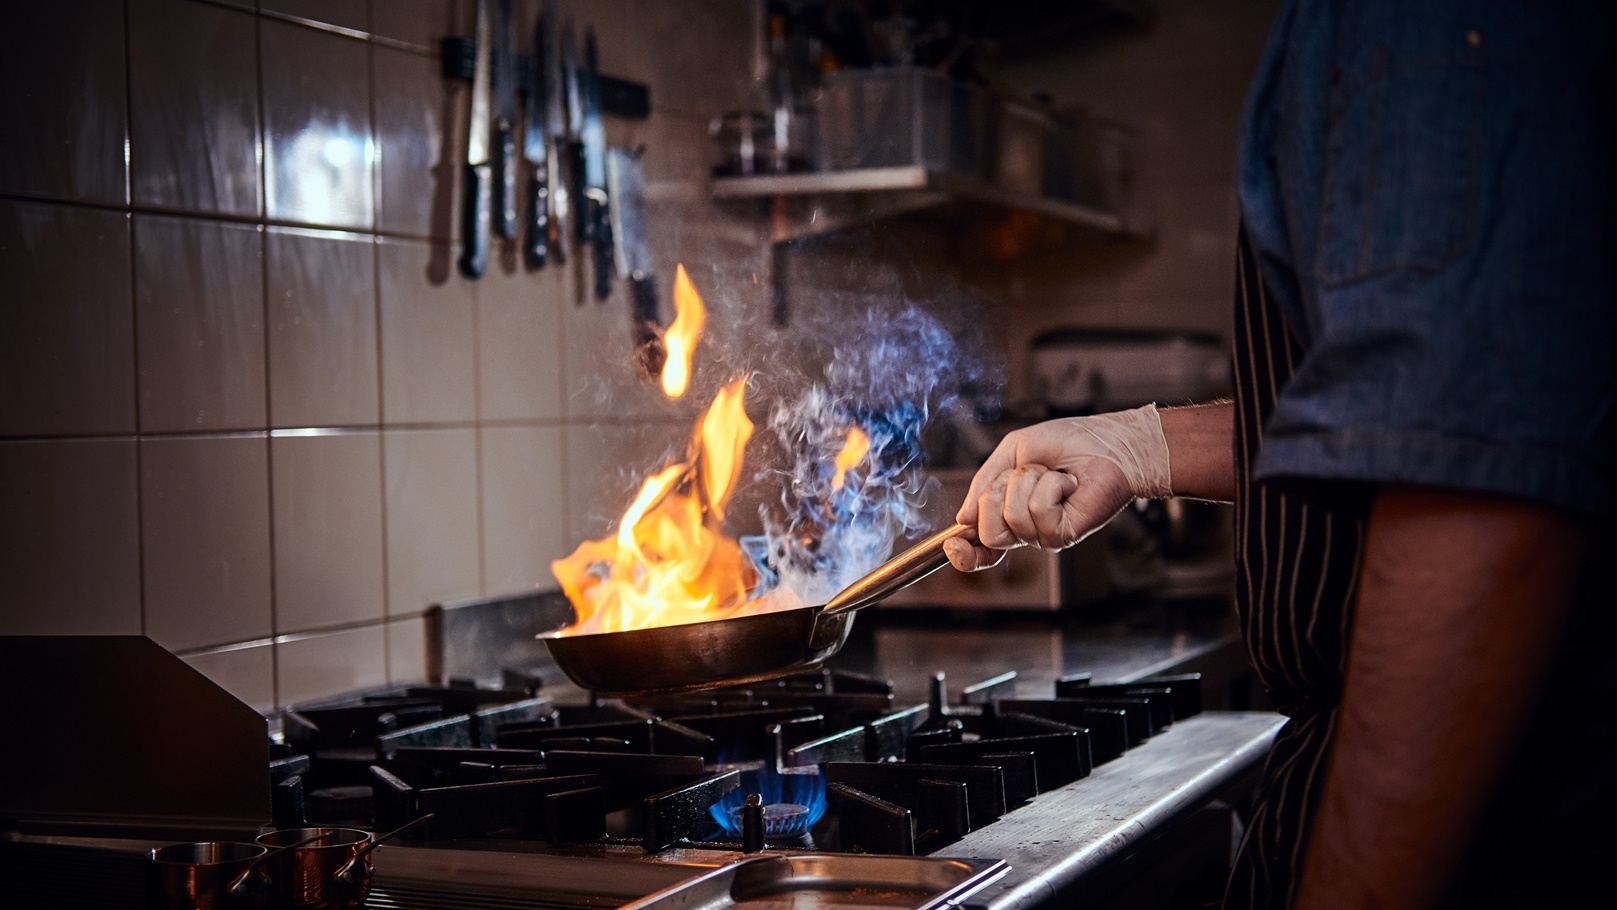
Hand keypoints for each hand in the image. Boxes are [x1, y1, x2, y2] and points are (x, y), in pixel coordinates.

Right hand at [945, 406, 1171, 571]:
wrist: (1108, 442)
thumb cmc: (1068, 442)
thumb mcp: (1012, 453)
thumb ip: (982, 484)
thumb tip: (961, 520)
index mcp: (1010, 514)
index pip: (980, 546)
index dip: (963, 552)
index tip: (953, 545)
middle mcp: (1026, 529)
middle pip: (988, 533)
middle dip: (997, 494)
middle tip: (1023, 475)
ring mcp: (1045, 535)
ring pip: (1011, 518)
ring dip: (1028, 482)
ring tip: (1053, 474)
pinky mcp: (1064, 534)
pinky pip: (1037, 513)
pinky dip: (1050, 486)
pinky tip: (1067, 483)